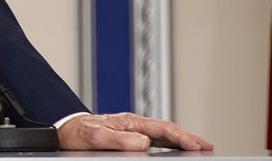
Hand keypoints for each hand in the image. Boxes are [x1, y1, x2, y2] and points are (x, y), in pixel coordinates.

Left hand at [57, 112, 213, 150]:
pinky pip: (155, 140)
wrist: (62, 131)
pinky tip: (176, 150)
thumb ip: (118, 139)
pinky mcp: (129, 138)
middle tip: (208, 147)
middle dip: (189, 137)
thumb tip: (143, 141)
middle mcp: (132, 124)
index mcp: (128, 121)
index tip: (197, 145)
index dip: (182, 137)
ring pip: (163, 135)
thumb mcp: (94, 137)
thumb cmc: (76, 132)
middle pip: (167, 130)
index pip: (162, 128)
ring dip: (181, 141)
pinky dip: (169, 144)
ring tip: (199, 148)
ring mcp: (132, 130)